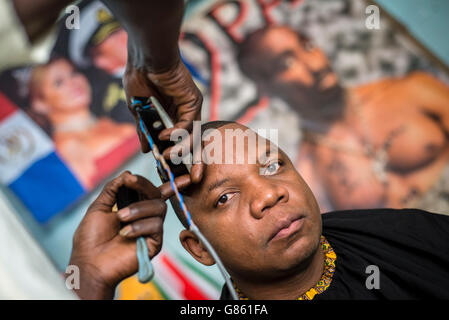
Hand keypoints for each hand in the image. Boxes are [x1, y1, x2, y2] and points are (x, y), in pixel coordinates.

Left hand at [68, 171, 189, 298]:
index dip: (146, 181)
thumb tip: (128, 173)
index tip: (131, 178)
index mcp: (134, 208)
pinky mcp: (154, 243)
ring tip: (120, 218)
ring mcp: (151, 230)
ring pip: (159, 208)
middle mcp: (145, 217)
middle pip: (157, 194)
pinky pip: (156, 226)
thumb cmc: (91, 239)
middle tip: (128, 183)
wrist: (90, 263)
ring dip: (138, 208)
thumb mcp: (99, 207)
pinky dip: (139, 226)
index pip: (148, 190)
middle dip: (142, 186)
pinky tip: (124, 233)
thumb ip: (113, 189)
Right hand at [123, 58, 204, 182]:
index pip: (178, 139)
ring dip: (179, 148)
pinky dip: (177, 132)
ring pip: (191, 135)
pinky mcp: (193, 101)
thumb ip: (144, 130)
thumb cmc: (139, 77)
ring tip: (167, 157)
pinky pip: (187, 123)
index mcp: (173, 113)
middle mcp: (185, 111)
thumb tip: (146, 150)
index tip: (165, 168)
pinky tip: (164, 136)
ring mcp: (191, 106)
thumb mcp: (139, 110)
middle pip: (190, 140)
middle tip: (181, 175)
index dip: (172, 154)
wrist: (144, 57)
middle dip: (187, 159)